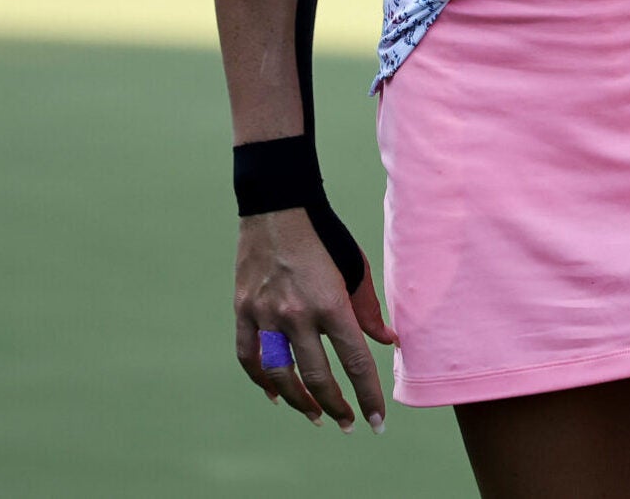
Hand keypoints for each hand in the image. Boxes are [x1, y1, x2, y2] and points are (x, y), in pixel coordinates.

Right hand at [234, 207, 397, 431]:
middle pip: (317, 377)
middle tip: (348, 424)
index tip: (377, 422)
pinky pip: (248, 357)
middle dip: (336, 406)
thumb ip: (368, 308)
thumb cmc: (324, 234)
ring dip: (300, 401)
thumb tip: (386, 342)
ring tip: (316, 415)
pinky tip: (276, 394)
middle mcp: (296, 313)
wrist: (277, 204)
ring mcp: (266, 313)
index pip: (355, 361)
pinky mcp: (243, 309)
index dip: (368, 396)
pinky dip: (261, 381)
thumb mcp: (354, 266)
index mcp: (330, 301)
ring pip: (280, 376)